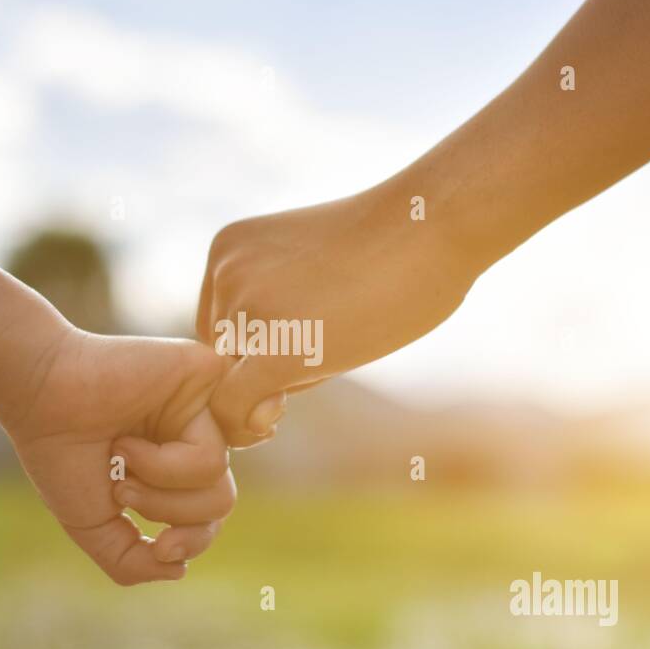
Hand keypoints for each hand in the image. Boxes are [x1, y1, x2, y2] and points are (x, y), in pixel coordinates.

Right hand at [0, 313, 235, 584]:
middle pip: (220, 503)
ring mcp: (202, 408)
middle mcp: (191, 434)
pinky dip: (165, 465)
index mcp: (173, 463)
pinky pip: (213, 453)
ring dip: (161, 491)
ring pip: (219, 483)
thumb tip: (178, 570)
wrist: (39, 398)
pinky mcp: (208, 385)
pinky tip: (128, 442)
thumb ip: (130, 559)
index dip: (192, 542)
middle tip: (123, 492)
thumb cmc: (60, 454)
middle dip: (171, 514)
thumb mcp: (92, 523)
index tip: (160, 548)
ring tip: (122, 459)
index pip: (209, 515)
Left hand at [197, 180, 477, 445]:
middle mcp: (224, 275)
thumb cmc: (389, 245)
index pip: (217, 325)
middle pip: (225, 355)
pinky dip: (248, 426)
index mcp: (228, 249)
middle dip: (267, 365)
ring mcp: (246, 311)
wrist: (432, 222)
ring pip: (235, 383)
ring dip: (283, 382)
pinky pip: (234, 409)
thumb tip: (255, 398)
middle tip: (332, 339)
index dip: (255, 347)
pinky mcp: (275, 350)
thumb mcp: (308, 267)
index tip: (305, 340)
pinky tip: (289, 408)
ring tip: (340, 343)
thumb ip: (271, 313)